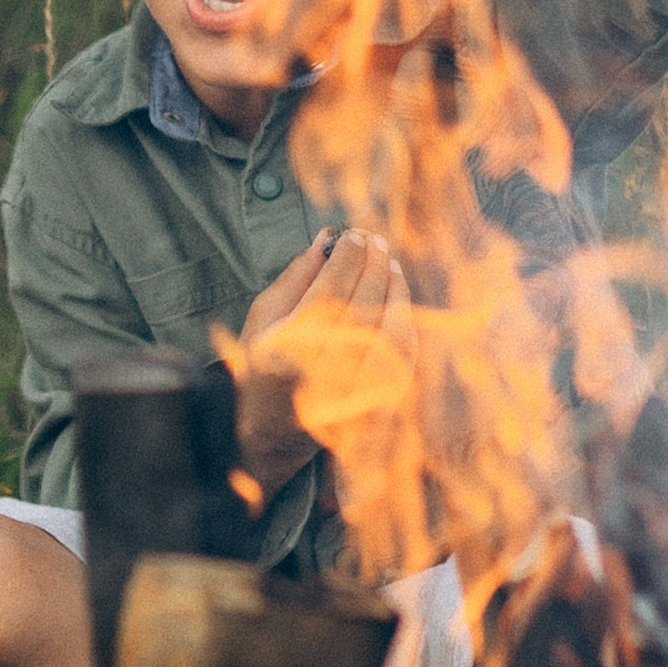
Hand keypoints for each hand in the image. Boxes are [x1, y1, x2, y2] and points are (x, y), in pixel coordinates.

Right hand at [232, 228, 413, 499]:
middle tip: (374, 240)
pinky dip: (404, 318)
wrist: (275, 432)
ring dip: (395, 289)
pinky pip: (403, 353)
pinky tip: (396, 295)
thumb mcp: (263, 319)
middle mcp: (324, 377)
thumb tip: (329, 235)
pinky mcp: (379, 405)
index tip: (353, 234)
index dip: (347, 258)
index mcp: (288, 353)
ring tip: (388, 263)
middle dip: (373, 266)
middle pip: (364, 308)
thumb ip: (296, 276)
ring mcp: (356, 396)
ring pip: (391, 330)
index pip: (329, 293)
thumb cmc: (263, 366)